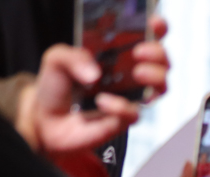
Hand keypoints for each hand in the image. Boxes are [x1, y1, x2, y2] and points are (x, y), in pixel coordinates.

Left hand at [18, 29, 168, 154]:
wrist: (47, 120)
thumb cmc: (56, 86)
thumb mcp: (56, 59)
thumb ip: (72, 57)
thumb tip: (94, 73)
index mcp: (117, 52)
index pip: (145, 36)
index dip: (156, 29)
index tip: (155, 24)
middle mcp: (129, 73)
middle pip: (162, 61)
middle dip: (158, 54)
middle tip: (139, 52)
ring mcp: (131, 96)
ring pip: (161, 87)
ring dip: (155, 78)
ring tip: (137, 73)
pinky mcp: (125, 118)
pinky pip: (135, 113)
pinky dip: (120, 106)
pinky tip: (102, 102)